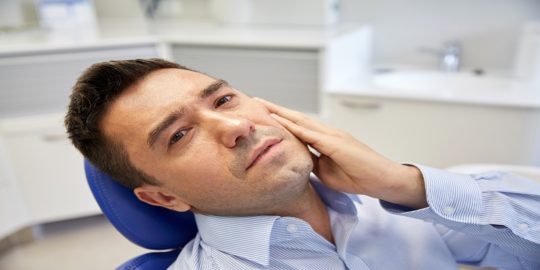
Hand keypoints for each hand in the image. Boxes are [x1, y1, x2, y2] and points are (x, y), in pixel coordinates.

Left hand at [255, 98, 426, 208]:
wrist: (382, 180)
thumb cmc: (358, 177)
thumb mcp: (327, 172)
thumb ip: (312, 163)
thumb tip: (296, 161)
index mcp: (326, 139)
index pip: (299, 127)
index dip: (282, 120)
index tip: (264, 115)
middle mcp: (328, 132)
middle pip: (297, 118)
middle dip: (277, 110)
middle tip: (258, 101)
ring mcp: (332, 135)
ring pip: (302, 121)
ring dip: (282, 113)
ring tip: (264, 105)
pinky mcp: (336, 143)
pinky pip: (310, 134)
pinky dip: (294, 127)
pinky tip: (280, 121)